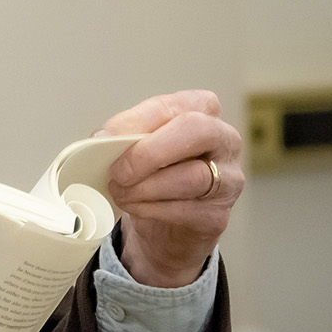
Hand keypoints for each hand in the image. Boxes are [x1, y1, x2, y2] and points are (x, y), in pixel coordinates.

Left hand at [99, 90, 243, 287]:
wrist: (166, 226)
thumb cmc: (153, 173)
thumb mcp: (139, 147)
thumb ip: (126, 137)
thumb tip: (102, 139)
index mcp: (202, 111)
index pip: (174, 105)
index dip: (136, 120)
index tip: (104, 137)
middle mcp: (224, 140)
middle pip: (196, 130)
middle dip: (149, 152)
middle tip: (118, 171)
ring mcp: (228, 178)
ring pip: (191, 176)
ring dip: (144, 187)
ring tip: (120, 191)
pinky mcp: (217, 214)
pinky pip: (184, 209)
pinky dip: (149, 209)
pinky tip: (134, 207)